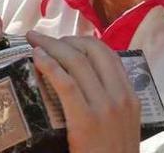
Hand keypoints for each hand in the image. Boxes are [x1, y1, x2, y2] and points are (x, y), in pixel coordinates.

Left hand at [27, 31, 140, 152]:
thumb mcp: (122, 125)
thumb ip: (110, 103)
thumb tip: (86, 86)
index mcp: (130, 96)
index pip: (107, 54)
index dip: (83, 41)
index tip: (64, 40)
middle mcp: (120, 96)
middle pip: (91, 51)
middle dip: (63, 39)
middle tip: (42, 38)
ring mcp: (105, 107)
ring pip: (76, 62)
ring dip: (51, 46)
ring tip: (33, 41)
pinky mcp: (87, 120)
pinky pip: (67, 84)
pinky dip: (50, 66)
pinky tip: (37, 58)